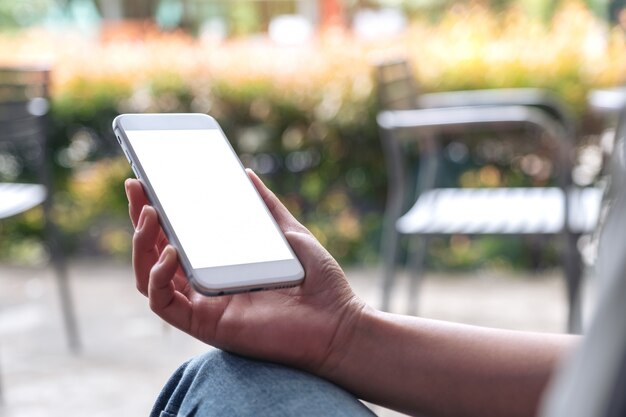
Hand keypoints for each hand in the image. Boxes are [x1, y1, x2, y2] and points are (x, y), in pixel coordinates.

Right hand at [125, 170, 365, 374]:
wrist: (338, 322)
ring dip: (142, 245)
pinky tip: (171, 253)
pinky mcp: (205, 324)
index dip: (157, 210)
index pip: (178, 236)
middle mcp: (206, 285)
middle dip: (140, 218)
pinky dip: (158, 277)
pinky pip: (163, 304)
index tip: (146, 181)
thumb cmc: (319, 283)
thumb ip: (266, 207)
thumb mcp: (290, 234)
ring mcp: (203, 305)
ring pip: (149, 277)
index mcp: (222, 265)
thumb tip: (245, 175)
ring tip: (150, 214)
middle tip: (136, 187)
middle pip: (156, 252)